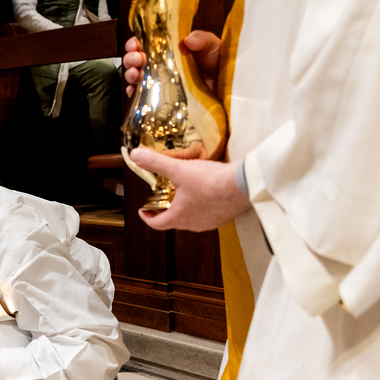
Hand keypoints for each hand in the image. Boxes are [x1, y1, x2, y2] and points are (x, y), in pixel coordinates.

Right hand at [123, 31, 221, 97]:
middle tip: (137, 59)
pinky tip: (133, 91)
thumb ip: (201, 40)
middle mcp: (162, 68)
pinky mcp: (162, 102)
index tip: (136, 43)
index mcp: (170, 51)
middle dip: (131, 58)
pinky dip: (134, 94)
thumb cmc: (220, 66)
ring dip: (130, 74)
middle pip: (138, 61)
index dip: (137, 43)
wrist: (228, 91)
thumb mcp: (212, 47)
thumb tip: (187, 40)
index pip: (147, 45)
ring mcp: (161, 85)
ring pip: (136, 79)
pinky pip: (142, 99)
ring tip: (134, 74)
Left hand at [129, 147, 249, 231]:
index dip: (147, 217)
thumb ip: (156, 163)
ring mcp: (210, 222)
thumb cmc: (210, 181)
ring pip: (191, 218)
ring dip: (184, 208)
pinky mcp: (224, 217)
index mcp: (179, 217)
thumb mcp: (179, 169)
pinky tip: (205, 193)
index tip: (143, 210)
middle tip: (162, 200)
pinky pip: (207, 214)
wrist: (243, 185)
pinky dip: (201, 206)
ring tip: (182, 194)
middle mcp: (193, 224)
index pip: (157, 224)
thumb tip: (135, 155)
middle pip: (173, 221)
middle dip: (165, 210)